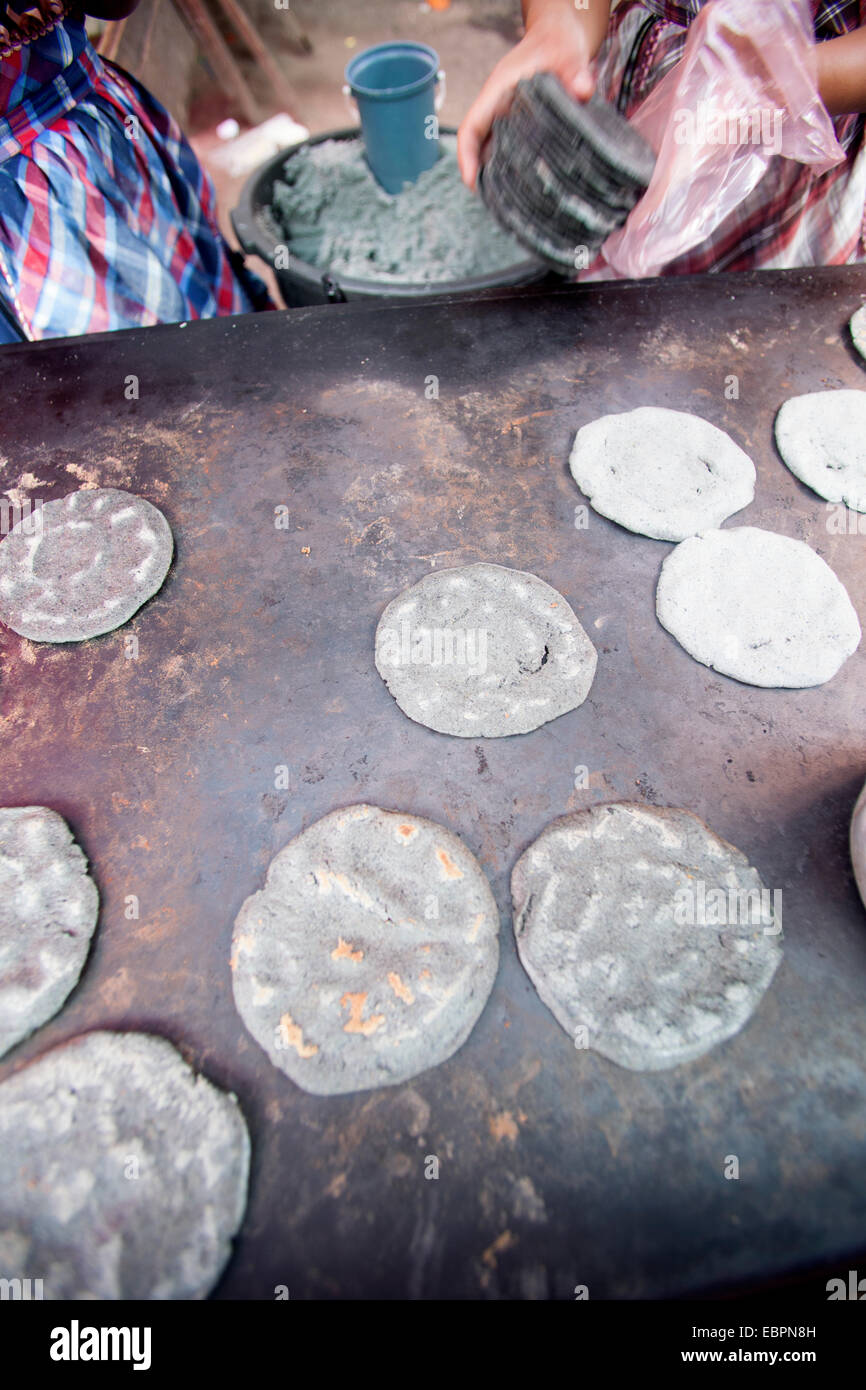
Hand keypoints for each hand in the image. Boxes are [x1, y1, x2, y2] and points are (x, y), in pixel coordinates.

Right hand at [457, 2, 600, 189]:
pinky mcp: (523, 124)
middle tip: (497, 206)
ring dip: (499, 176)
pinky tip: (531, 188)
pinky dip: (516, 169)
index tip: (471, 181)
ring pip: (494, 151)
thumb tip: (584, 90)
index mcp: (499, 91)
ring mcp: (509, 117)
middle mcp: (499, 107)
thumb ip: (576, 72)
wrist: (562, 35)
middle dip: (482, 176)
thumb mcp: (568, 53)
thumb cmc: (559, 41)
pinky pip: (512, 149)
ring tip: (514, 205)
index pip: (471, 127)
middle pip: (479, 147)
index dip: (466, 156)